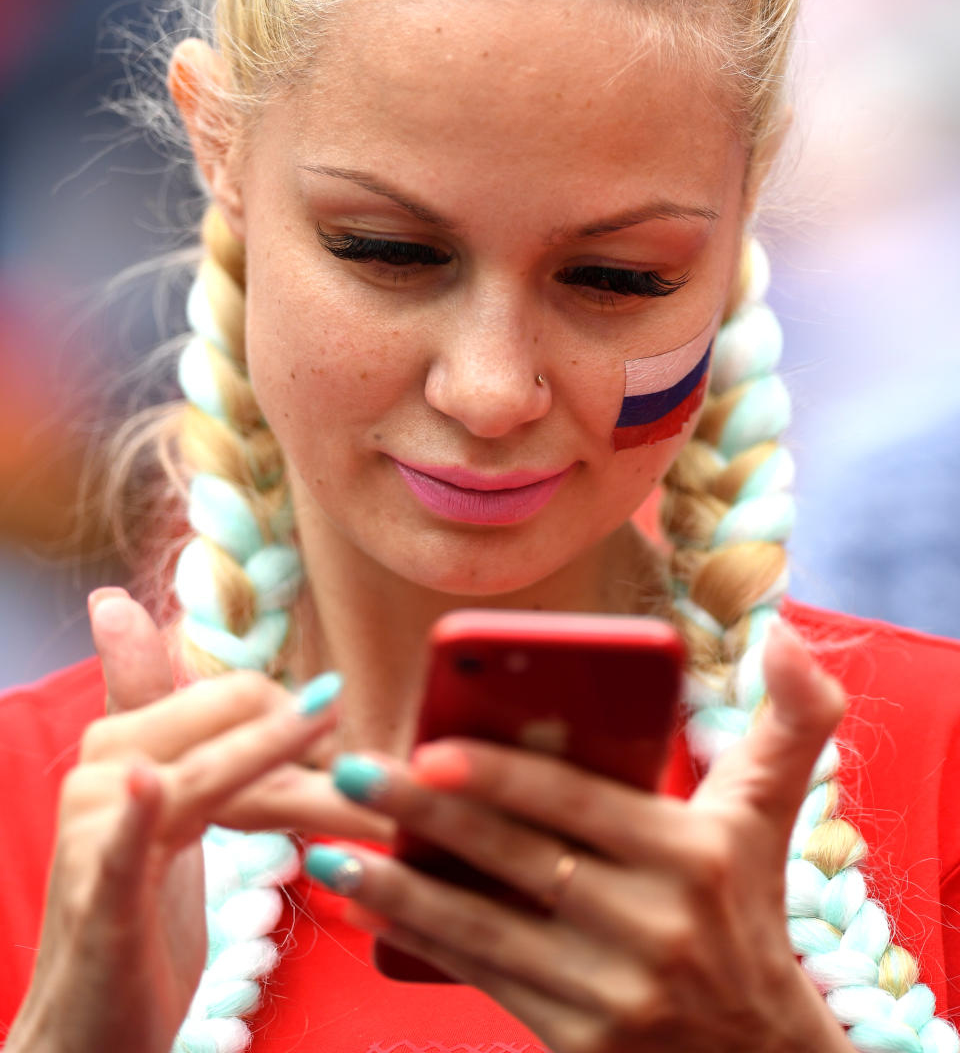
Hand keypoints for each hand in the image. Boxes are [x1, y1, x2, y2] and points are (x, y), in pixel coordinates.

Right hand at [7, 588, 391, 1052]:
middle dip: (314, 753)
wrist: (80, 1038)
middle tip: (391, 771)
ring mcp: (93, 834)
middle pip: (234, 732)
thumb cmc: (131, 915)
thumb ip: (149, 704)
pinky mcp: (97, 904)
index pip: (233, 697)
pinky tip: (150, 785)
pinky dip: (134, 817)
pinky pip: (120, 848)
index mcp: (121, 741)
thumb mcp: (154, 807)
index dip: (299, 724)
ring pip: (212, 782)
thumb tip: (111, 602)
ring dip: (294, 782)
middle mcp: (102, 773)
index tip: (349, 745)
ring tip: (364, 785)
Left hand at [307, 621, 852, 1052]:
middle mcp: (654, 928)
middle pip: (518, 859)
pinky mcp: (578, 1044)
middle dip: (426, 814)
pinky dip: (417, 943)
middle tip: (353, 773)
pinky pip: (484, 980)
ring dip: (399, 887)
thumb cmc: (748, 905)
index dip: (503, 774)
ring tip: (329, 850)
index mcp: (692, 856)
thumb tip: (787, 634)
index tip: (430, 743)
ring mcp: (613, 996)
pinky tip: (362, 911)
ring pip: (486, 928)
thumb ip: (794, 718)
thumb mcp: (772, 812)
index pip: (578, 804)